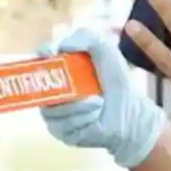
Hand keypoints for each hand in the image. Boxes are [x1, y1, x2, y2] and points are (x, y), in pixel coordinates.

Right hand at [39, 28, 166, 167]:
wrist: (131, 116)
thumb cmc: (117, 84)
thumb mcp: (107, 54)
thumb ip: (88, 39)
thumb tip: (61, 45)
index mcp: (60, 71)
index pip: (40, 61)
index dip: (43, 56)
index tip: (52, 54)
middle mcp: (52, 92)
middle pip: (39, 86)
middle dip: (61, 84)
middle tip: (77, 84)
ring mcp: (54, 113)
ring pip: (51, 107)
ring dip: (77, 105)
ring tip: (98, 102)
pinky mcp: (60, 131)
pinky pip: (61, 124)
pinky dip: (81, 118)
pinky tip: (95, 116)